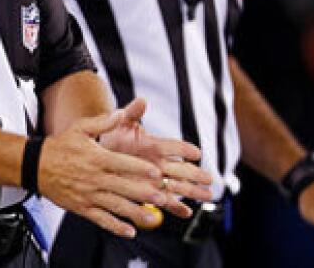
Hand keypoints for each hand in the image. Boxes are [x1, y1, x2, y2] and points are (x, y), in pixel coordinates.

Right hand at [39, 105, 169, 237]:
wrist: (34, 165)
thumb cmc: (60, 146)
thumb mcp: (79, 128)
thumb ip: (103, 122)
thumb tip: (121, 113)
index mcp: (95, 157)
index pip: (122, 164)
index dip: (140, 168)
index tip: (157, 173)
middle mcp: (93, 177)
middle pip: (122, 187)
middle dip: (143, 194)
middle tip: (162, 198)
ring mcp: (87, 194)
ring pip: (114, 206)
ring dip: (134, 213)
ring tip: (151, 217)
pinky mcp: (81, 207)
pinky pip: (100, 219)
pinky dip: (115, 226)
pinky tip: (129, 231)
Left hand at [98, 98, 213, 217]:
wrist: (104, 153)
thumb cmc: (115, 135)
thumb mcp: (122, 123)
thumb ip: (132, 113)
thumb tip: (142, 100)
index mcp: (155, 145)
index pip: (174, 146)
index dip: (184, 150)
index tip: (195, 153)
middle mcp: (161, 162)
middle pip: (182, 169)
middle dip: (196, 174)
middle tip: (209, 178)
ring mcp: (157, 179)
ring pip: (179, 186)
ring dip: (192, 191)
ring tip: (207, 196)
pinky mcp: (151, 192)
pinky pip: (166, 202)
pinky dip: (176, 208)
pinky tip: (186, 213)